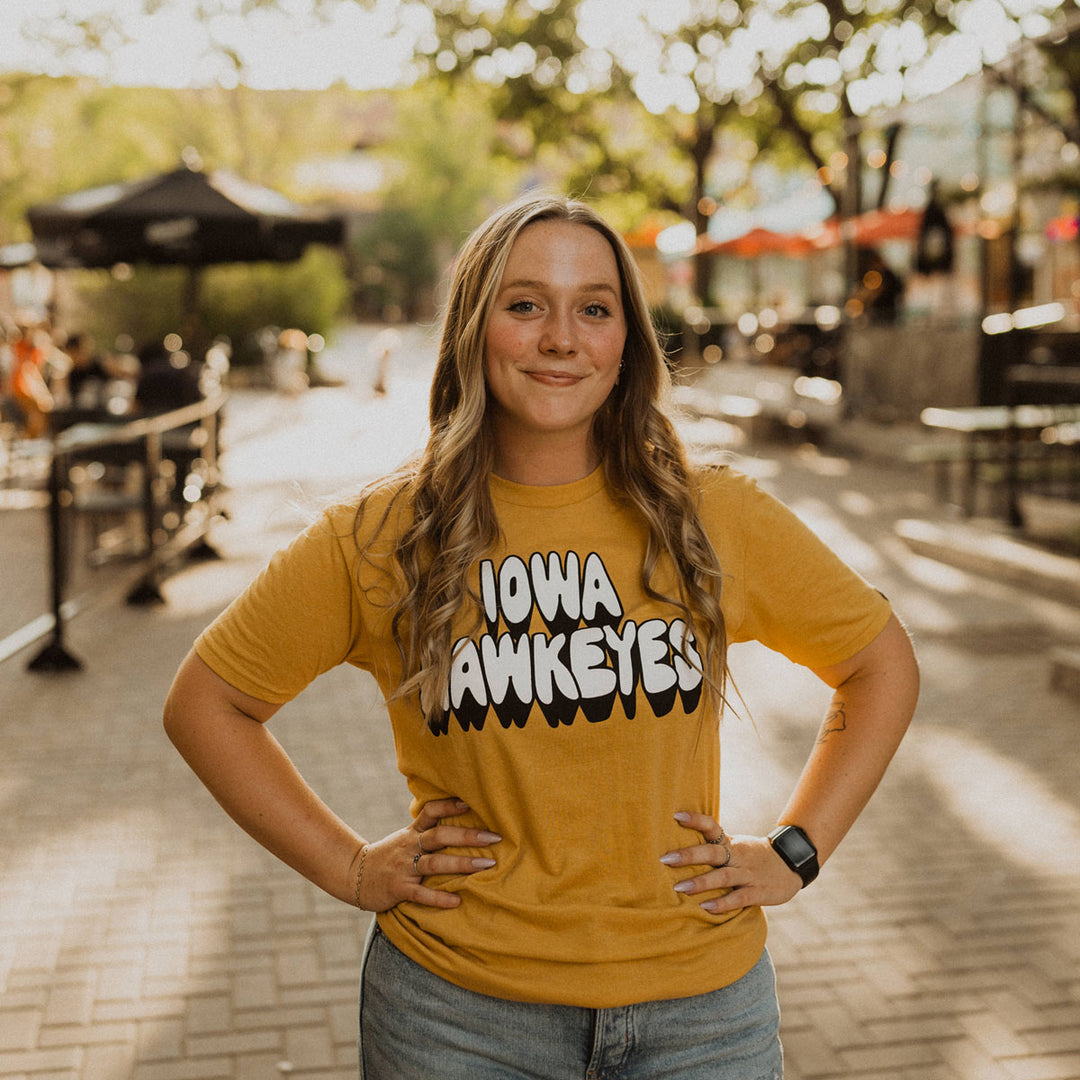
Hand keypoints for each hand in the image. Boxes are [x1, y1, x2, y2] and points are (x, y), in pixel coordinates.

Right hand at [354, 798, 500, 911]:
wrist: (355, 875)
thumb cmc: (390, 855)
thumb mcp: (406, 838)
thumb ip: (428, 830)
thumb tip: (462, 818)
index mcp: (412, 832)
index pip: (431, 812)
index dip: (450, 805)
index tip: (472, 802)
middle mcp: (409, 846)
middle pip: (439, 836)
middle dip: (468, 836)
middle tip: (495, 837)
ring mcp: (404, 868)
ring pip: (434, 863)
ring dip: (461, 863)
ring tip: (486, 865)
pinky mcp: (398, 889)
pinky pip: (420, 894)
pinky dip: (439, 898)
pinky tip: (457, 900)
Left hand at [661, 811, 801, 914]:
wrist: (792, 864)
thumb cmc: (754, 857)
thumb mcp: (737, 846)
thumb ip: (715, 848)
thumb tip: (680, 848)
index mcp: (731, 843)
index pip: (712, 826)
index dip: (695, 820)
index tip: (676, 816)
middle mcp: (738, 856)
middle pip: (712, 852)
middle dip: (688, 855)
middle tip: (665, 859)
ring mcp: (748, 874)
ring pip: (723, 876)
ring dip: (700, 882)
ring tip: (679, 887)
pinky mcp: (758, 892)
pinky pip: (739, 898)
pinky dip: (723, 903)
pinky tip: (706, 907)